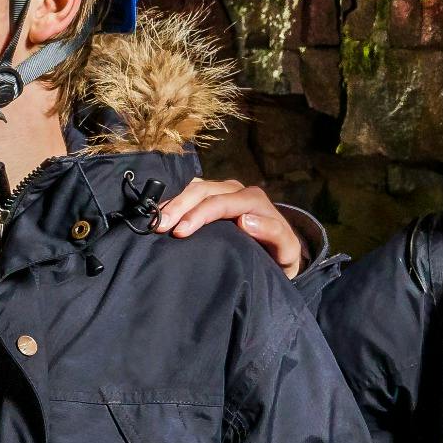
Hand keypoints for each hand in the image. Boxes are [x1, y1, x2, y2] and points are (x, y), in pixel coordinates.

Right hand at [154, 177, 306, 275]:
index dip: (199, 214)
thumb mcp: (287, 250)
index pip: (222, 202)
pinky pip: (191, 192)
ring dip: (174, 203)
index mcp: (255, 200)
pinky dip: (175, 202)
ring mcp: (224, 191)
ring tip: (156, 221)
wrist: (279, 251)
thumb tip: (244, 220)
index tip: (179, 233)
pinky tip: (161, 214)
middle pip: (204, 190)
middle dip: (180, 206)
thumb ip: (272, 233)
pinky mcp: (214, 197)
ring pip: (195, 187)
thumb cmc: (281, 254)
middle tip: (160, 226)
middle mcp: (238, 190)